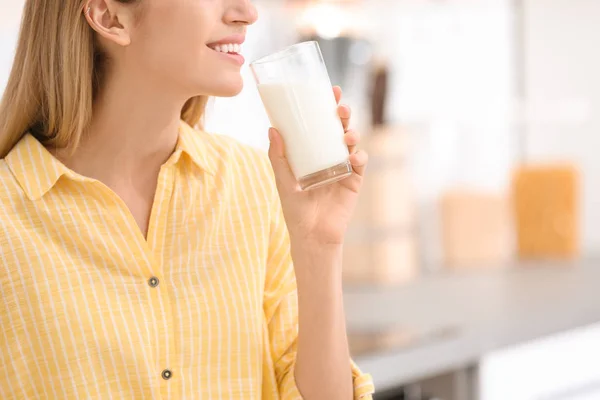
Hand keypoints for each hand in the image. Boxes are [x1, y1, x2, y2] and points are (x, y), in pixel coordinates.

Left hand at [267, 86, 367, 248]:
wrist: (311, 236)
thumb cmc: (295, 209)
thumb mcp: (283, 181)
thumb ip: (278, 157)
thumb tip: (272, 128)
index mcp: (314, 152)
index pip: (321, 123)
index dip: (327, 106)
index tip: (330, 89)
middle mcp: (330, 156)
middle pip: (340, 128)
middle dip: (343, 114)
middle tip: (340, 107)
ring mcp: (344, 167)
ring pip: (352, 142)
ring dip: (352, 133)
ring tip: (346, 133)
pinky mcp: (354, 181)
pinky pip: (360, 163)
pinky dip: (359, 156)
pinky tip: (352, 155)